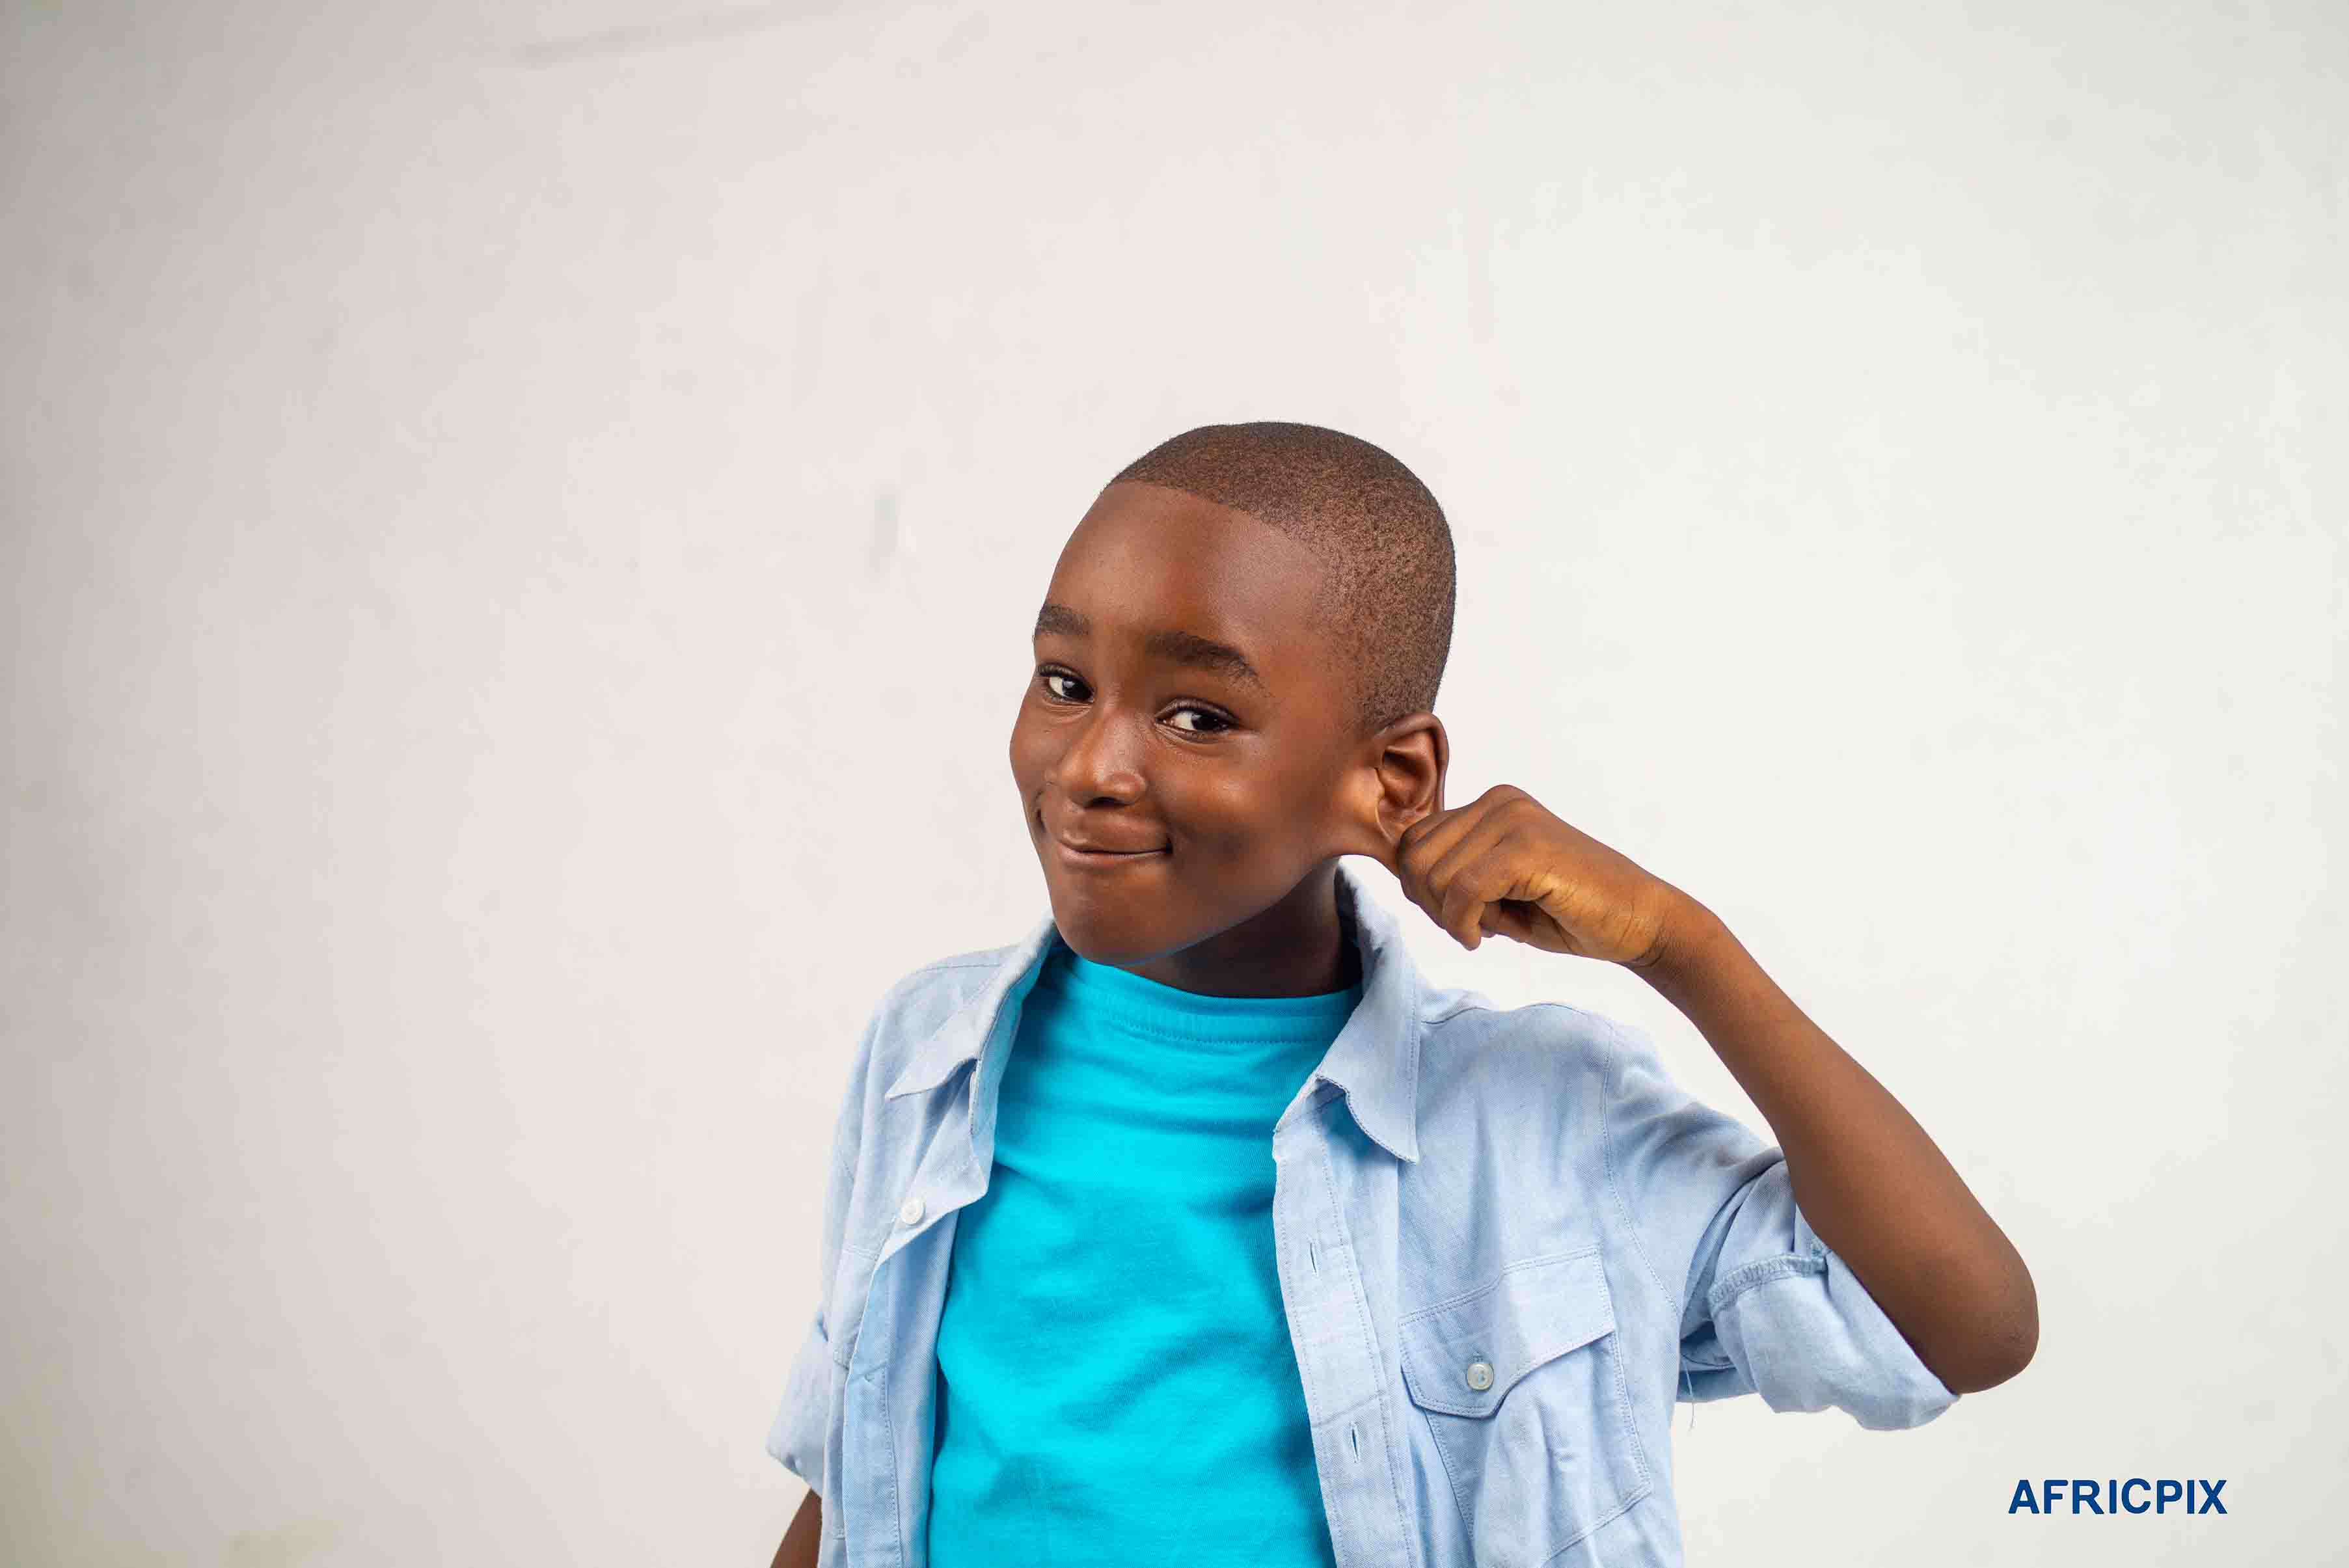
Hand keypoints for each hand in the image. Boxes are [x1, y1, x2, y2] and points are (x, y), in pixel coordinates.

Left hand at [1373, 782, 1690, 967]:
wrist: (1639, 921)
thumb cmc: (1567, 912)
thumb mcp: (1496, 888)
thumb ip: (1453, 875)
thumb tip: (1404, 877)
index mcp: (1491, 804)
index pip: (1412, 841)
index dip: (1420, 889)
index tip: (1455, 918)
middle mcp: (1498, 801)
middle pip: (1412, 856)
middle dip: (1429, 904)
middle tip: (1468, 928)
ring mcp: (1513, 819)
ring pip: (1433, 875)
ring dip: (1450, 917)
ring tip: (1490, 929)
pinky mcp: (1527, 847)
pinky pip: (1461, 890)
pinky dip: (1463, 924)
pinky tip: (1487, 937)